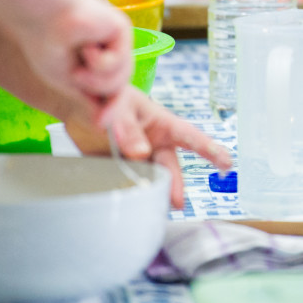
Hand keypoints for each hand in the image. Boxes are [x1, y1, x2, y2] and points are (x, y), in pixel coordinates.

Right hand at [13, 0, 131, 126]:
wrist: (39, 15)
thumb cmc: (44, 42)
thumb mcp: (66, 81)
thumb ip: (89, 98)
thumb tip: (105, 123)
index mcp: (96, 63)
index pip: (111, 91)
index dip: (109, 111)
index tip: (102, 127)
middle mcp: (110, 50)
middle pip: (120, 86)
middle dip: (111, 104)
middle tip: (95, 110)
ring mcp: (117, 40)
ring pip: (121, 79)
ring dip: (96, 80)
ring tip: (78, 68)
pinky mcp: (121, 30)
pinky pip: (120, 61)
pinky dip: (99, 62)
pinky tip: (86, 47)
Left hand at [66, 86, 232, 208]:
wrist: (75, 105)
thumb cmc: (105, 95)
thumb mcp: (118, 105)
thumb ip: (128, 127)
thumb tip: (140, 153)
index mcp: (162, 124)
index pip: (190, 137)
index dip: (211, 150)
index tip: (227, 165)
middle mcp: (153, 144)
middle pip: (169, 167)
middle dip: (175, 185)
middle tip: (176, 203)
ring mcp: (137, 159)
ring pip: (149, 179)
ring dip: (152, 192)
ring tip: (153, 208)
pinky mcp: (118, 170)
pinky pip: (127, 184)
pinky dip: (128, 194)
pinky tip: (129, 204)